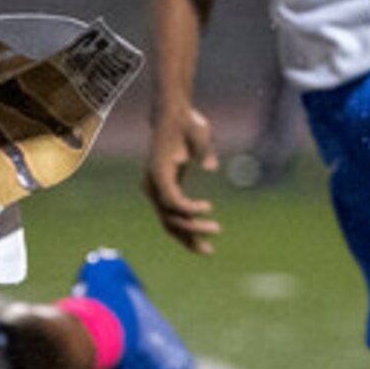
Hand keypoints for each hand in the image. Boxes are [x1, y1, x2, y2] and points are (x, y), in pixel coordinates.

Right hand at [143, 102, 222, 253]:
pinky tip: (200, 242)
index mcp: (158, 171)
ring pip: (168, 222)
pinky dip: (185, 230)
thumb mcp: (199, 131)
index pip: (170, 201)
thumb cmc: (187, 123)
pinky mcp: (163, 192)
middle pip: (168, 216)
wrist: (172, 117)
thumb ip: (204, 149)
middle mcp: (152, 184)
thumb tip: (211, 166)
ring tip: (208, 251)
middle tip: (217, 230)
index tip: (208, 208)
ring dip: (187, 238)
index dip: (188, 209)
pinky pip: (172, 217)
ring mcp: (155, 190)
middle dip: (191, 229)